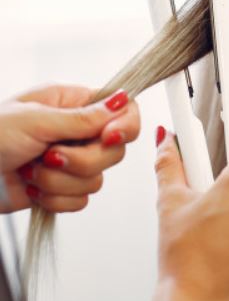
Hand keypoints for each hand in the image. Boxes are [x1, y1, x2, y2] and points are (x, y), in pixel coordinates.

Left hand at [0, 85, 139, 212]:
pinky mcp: (61, 188)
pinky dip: (54, 199)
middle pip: (114, 152)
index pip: (125, 112)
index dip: (125, 127)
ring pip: (97, 180)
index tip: (109, 137)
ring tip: (31, 170)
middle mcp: (78, 132)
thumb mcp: (36, 120)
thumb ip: (83, 117)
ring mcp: (71, 161)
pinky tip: (31, 188)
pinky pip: (81, 200)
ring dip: (60, 182)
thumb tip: (123, 100)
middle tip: (50, 156)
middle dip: (81, 161)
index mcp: (74, 104)